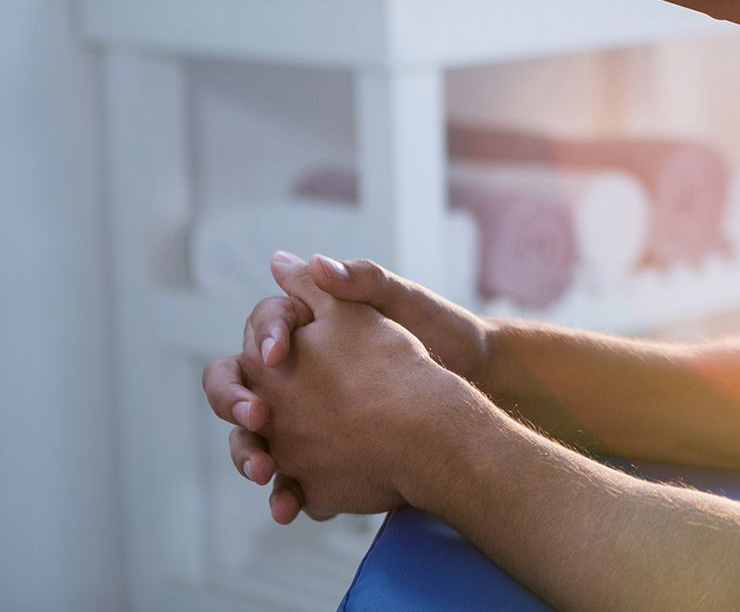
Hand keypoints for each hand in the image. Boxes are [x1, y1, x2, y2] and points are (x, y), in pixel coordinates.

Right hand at [202, 250, 490, 520]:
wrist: (476, 378)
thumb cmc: (440, 329)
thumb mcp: (405, 301)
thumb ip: (362, 280)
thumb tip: (308, 261)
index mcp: (310, 327)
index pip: (263, 325)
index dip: (263, 337)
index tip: (277, 354)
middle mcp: (296, 373)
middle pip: (240, 385)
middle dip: (236, 402)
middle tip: (258, 417)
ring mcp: (303, 418)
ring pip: (254, 437)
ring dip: (247, 454)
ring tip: (263, 469)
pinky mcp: (319, 455)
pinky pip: (289, 476)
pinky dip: (283, 493)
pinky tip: (288, 506)